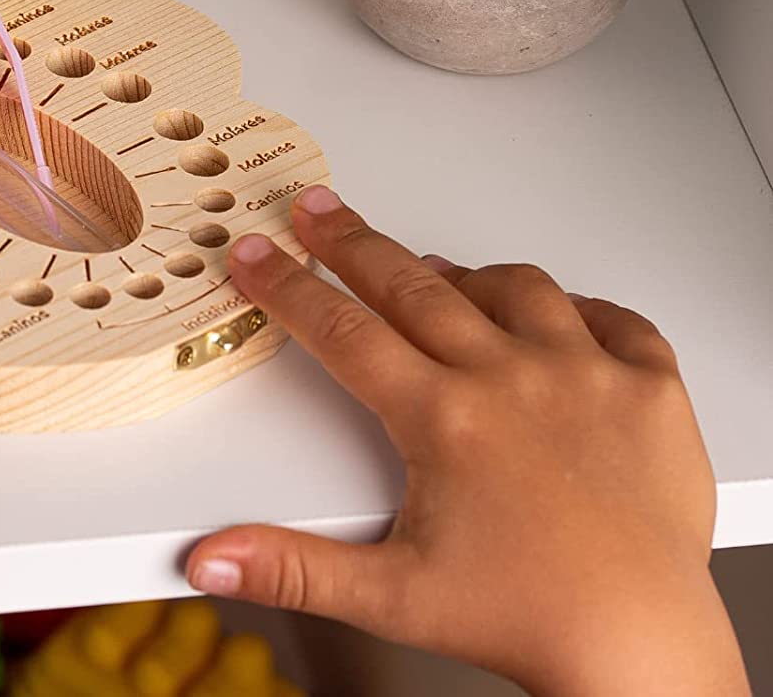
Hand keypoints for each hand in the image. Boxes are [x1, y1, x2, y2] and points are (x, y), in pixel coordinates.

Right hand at [187, 187, 749, 696]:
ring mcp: (585, 374)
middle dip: (353, 242)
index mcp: (444, 419)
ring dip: (463, 275)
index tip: (257, 253)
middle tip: (319, 209)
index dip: (288, 287)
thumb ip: (293, 567)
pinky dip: (575, 307)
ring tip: (435, 272)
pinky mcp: (649, 388)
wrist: (642, 652)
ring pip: (510, 287)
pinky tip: (553, 313)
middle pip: (412, 284)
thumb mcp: (392, 597)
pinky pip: (610, 316)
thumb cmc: (529, 621)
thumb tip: (213, 559)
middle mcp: (511, 378)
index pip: (344, 330)